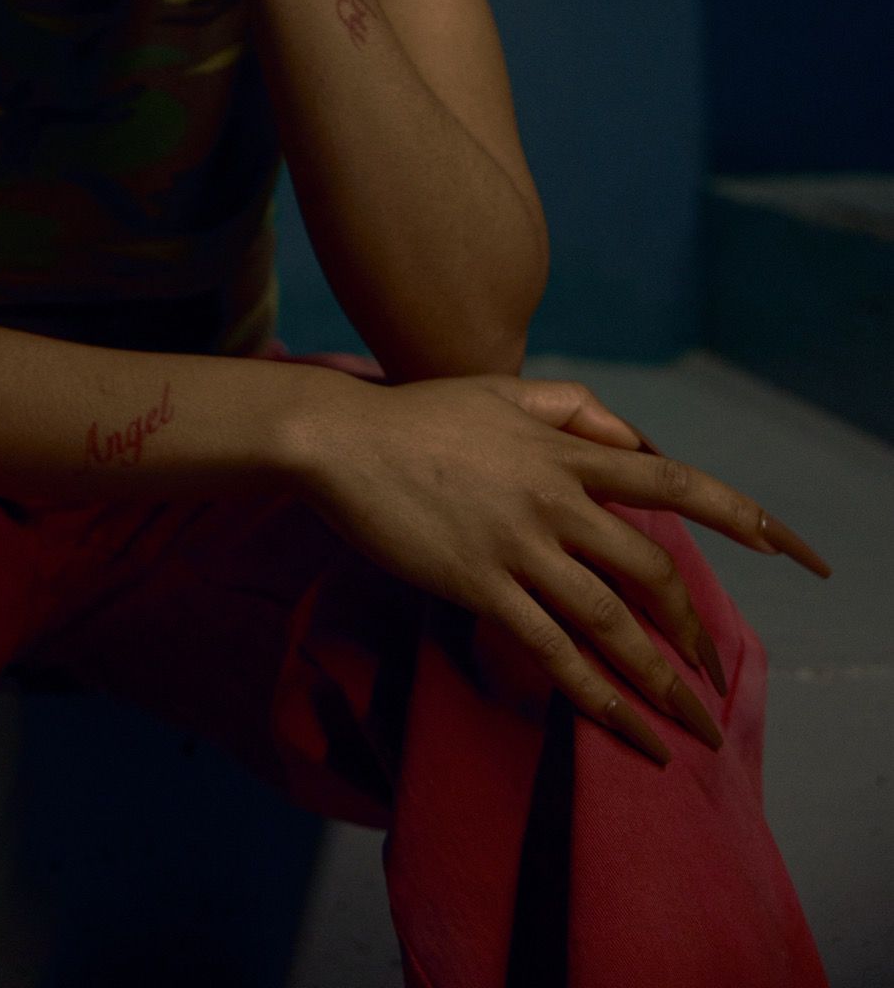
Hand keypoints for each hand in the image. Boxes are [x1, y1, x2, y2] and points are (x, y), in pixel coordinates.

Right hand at [292, 368, 831, 764]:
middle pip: (650, 570)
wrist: (342, 441)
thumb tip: (630, 439)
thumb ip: (572, 408)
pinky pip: (554, 654)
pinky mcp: (480, 586)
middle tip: (711, 672)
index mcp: (564, 453)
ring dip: (662, 681)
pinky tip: (628, 733)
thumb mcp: (502, 391)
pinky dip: (599, 701)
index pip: (669, 480)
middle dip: (693, 629)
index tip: (782, 547)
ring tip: (693, 726)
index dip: (734, 512)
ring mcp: (518, 546)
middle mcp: (554, 500)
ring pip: (612, 623)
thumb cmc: (419, 415)